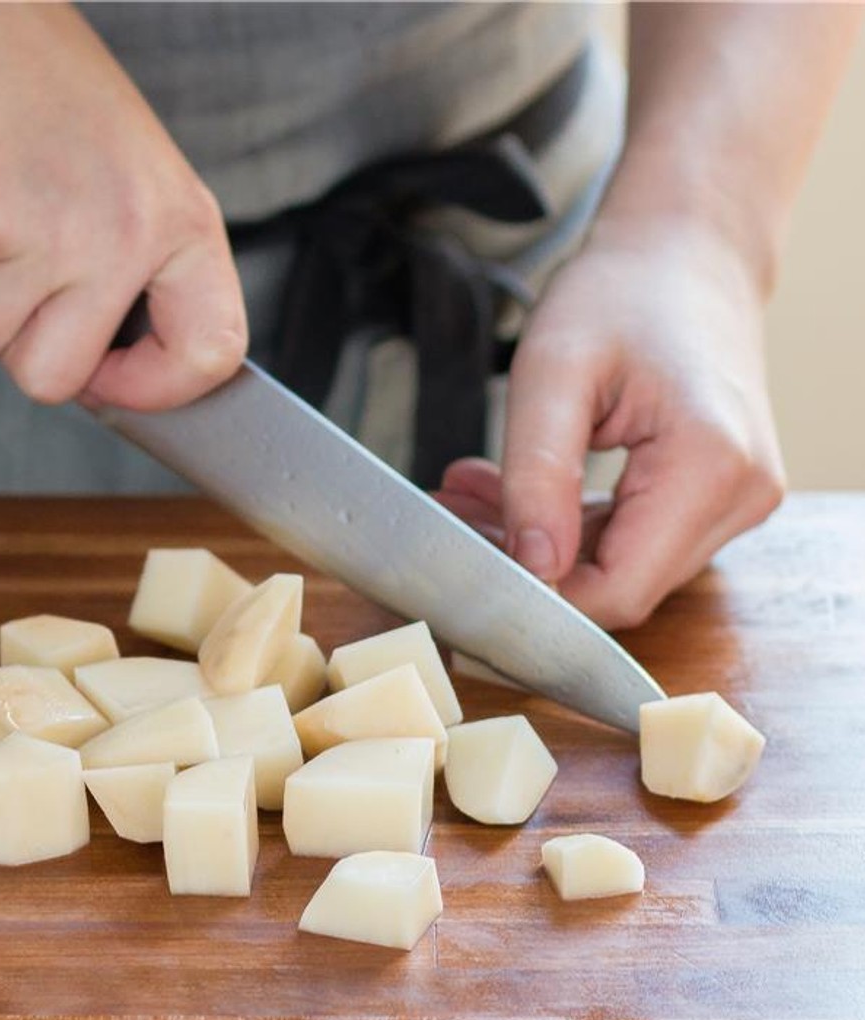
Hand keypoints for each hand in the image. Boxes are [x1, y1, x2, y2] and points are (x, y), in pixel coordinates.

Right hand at [0, 4, 246, 408]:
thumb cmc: (37, 88)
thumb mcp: (128, 178)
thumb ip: (132, 271)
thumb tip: (102, 374)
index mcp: (179, 221)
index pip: (209, 352)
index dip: (154, 388)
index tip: (112, 380)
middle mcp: (125, 232)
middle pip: (56, 379)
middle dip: (12, 339)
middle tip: (8, 265)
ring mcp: (50, 231)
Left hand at [434, 217, 785, 629]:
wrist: (684, 252)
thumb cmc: (622, 292)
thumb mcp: (552, 372)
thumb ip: (538, 473)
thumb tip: (532, 566)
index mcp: (711, 467)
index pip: (619, 590)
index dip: (539, 594)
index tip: (467, 561)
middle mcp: (740, 496)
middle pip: (619, 584)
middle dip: (527, 563)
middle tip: (450, 511)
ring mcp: (735, 499)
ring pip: (620, 566)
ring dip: (538, 543)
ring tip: (468, 493)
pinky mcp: (715, 495)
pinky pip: (632, 538)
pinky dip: (566, 524)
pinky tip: (508, 490)